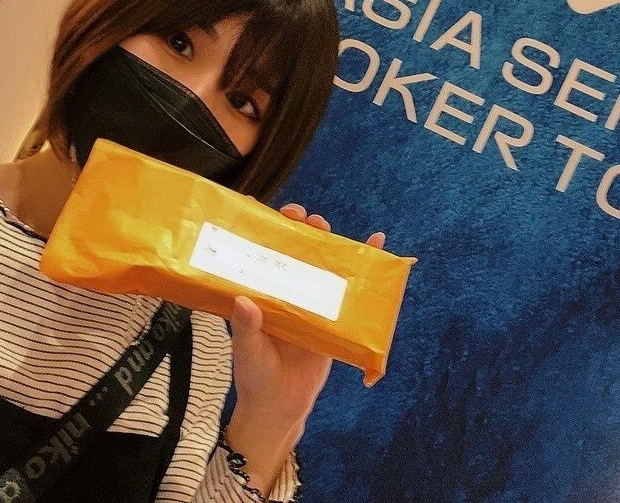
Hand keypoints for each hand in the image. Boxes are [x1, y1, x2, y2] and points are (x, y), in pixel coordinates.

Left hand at [225, 203, 384, 492]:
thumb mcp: (247, 352)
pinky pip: (348, 291)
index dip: (267, 229)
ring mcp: (310, 303)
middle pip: (296, 252)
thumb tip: (243, 301)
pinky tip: (376, 246)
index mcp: (261, 294)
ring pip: (322, 266)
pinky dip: (364, 269)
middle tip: (307, 220)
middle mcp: (285, 292)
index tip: (270, 212)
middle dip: (302, 230)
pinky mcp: (333, 318)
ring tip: (330, 228)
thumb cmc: (256, 377)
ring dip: (330, 244)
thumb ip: (246, 328)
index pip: (262, 252)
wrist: (282, 408)